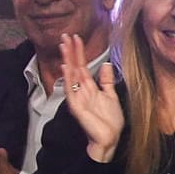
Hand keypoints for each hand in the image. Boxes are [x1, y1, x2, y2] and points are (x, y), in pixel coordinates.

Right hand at [59, 31, 123, 161]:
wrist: (110, 139)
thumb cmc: (110, 121)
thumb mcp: (111, 96)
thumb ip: (106, 81)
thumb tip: (105, 64)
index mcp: (89, 87)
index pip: (82, 65)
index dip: (79, 51)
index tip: (76, 37)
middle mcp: (81, 90)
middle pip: (74, 66)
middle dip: (70, 51)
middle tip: (65, 35)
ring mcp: (77, 97)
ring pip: (70, 74)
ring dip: (67, 59)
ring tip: (64, 45)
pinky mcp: (76, 106)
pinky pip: (71, 89)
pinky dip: (68, 78)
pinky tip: (66, 66)